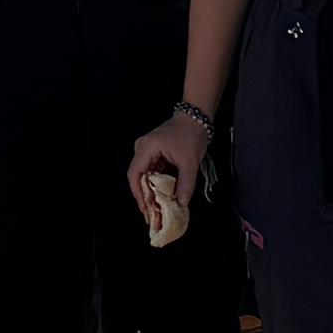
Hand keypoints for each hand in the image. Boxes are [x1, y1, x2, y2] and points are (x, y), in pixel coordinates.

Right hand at [130, 104, 213, 219]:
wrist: (197, 118)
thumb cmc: (191, 134)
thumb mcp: (190, 161)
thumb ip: (185, 184)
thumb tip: (181, 203)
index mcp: (146, 148)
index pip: (134, 174)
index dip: (138, 194)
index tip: (145, 209)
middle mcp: (142, 149)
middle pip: (138, 177)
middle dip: (145, 197)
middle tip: (151, 214)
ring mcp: (147, 151)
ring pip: (145, 176)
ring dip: (152, 192)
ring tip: (157, 209)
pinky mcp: (155, 154)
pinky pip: (153, 172)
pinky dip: (158, 184)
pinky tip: (164, 196)